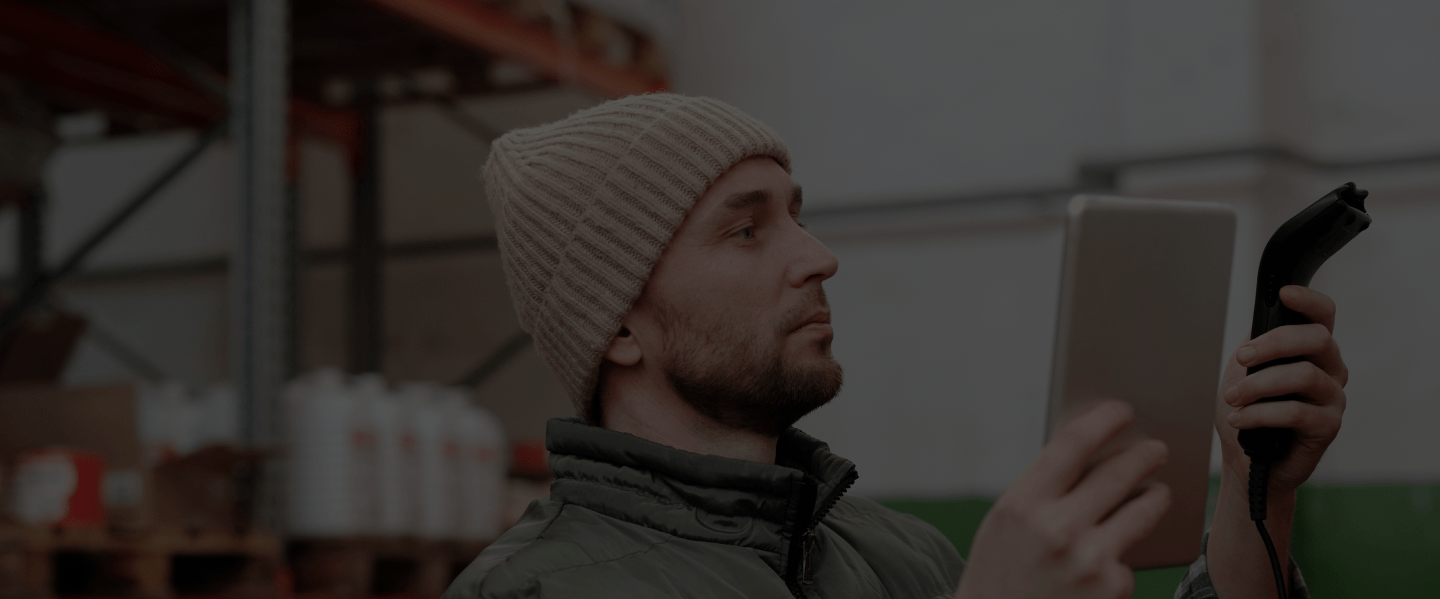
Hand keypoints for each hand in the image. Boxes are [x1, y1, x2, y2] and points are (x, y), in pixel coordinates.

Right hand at [955, 401, 1170, 598]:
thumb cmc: (1001, 573)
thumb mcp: (1007, 525)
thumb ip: (1044, 491)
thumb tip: (1096, 456)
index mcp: (1022, 504)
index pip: (1072, 444)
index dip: (1103, 420)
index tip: (1121, 410)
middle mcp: (1057, 529)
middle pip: (1117, 473)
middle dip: (1144, 455)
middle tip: (1157, 448)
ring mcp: (1089, 560)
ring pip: (1142, 511)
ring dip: (1155, 498)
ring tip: (1158, 493)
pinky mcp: (1111, 588)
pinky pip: (1128, 559)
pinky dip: (1121, 559)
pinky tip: (1110, 563)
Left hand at [1216, 285, 1347, 492]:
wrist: (1246, 458)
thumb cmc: (1249, 410)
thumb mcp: (1245, 370)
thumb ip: (1256, 346)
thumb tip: (1256, 332)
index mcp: (1312, 350)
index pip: (1324, 315)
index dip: (1309, 300)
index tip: (1284, 294)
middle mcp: (1329, 369)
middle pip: (1317, 338)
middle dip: (1273, 344)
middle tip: (1242, 357)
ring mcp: (1333, 397)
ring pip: (1304, 375)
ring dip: (1259, 384)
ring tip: (1232, 398)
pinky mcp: (1328, 427)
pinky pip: (1296, 412)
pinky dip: (1260, 414)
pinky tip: (1240, 419)